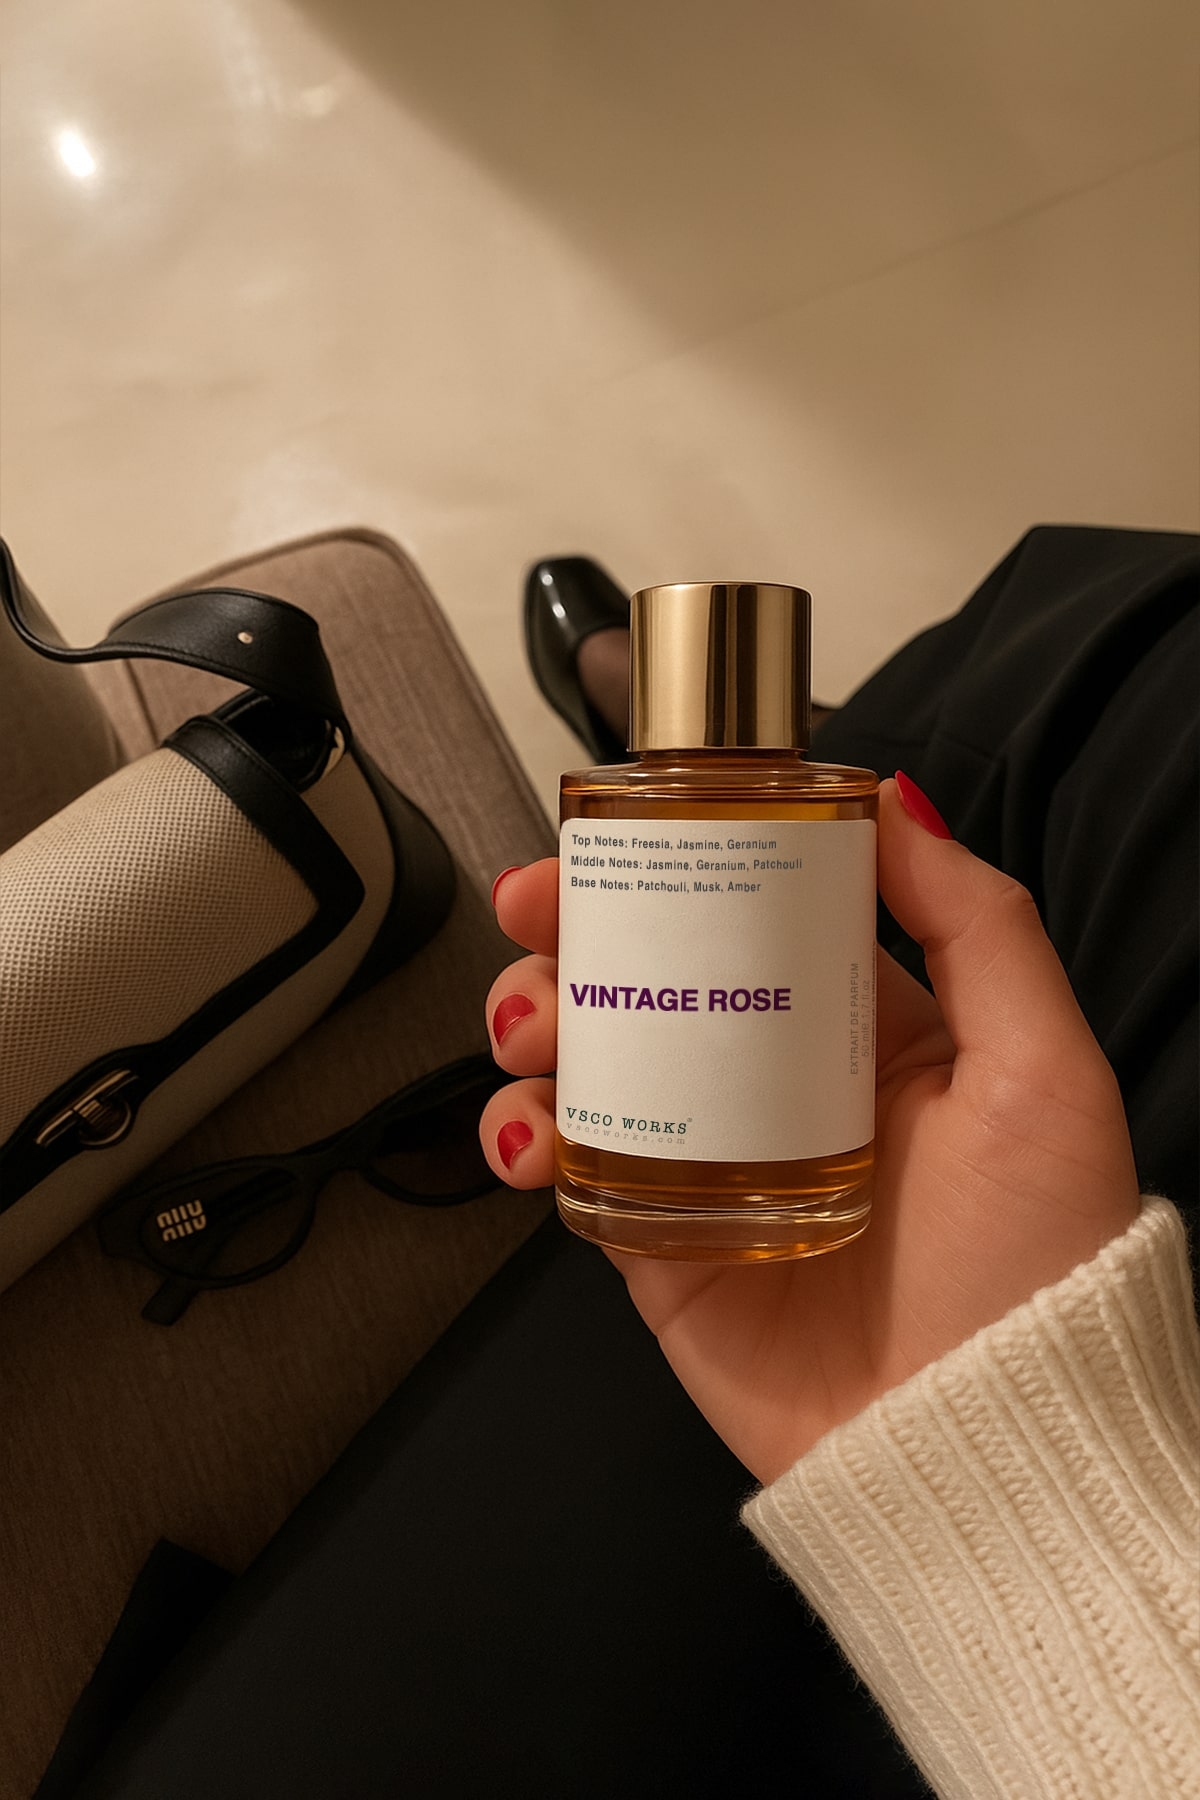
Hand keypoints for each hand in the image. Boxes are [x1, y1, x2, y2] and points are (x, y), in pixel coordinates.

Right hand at [480, 778, 1139, 1484]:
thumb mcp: (1041, 1072)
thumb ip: (979, 927)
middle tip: (530, 910)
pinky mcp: (656, 1241)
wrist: (981, 1448)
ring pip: (590, 1057)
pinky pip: (568, 1167)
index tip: (615, 830)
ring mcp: (708, 1160)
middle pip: (648, 973)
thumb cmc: (1037, 1264)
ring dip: (533, 1023)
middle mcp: (775, 1086)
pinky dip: (522, 1137)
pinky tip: (530, 1134)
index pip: (749, 913)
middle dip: (573, 930)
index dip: (675, 863)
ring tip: (530, 1032)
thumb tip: (895, 804)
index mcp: (863, 1032)